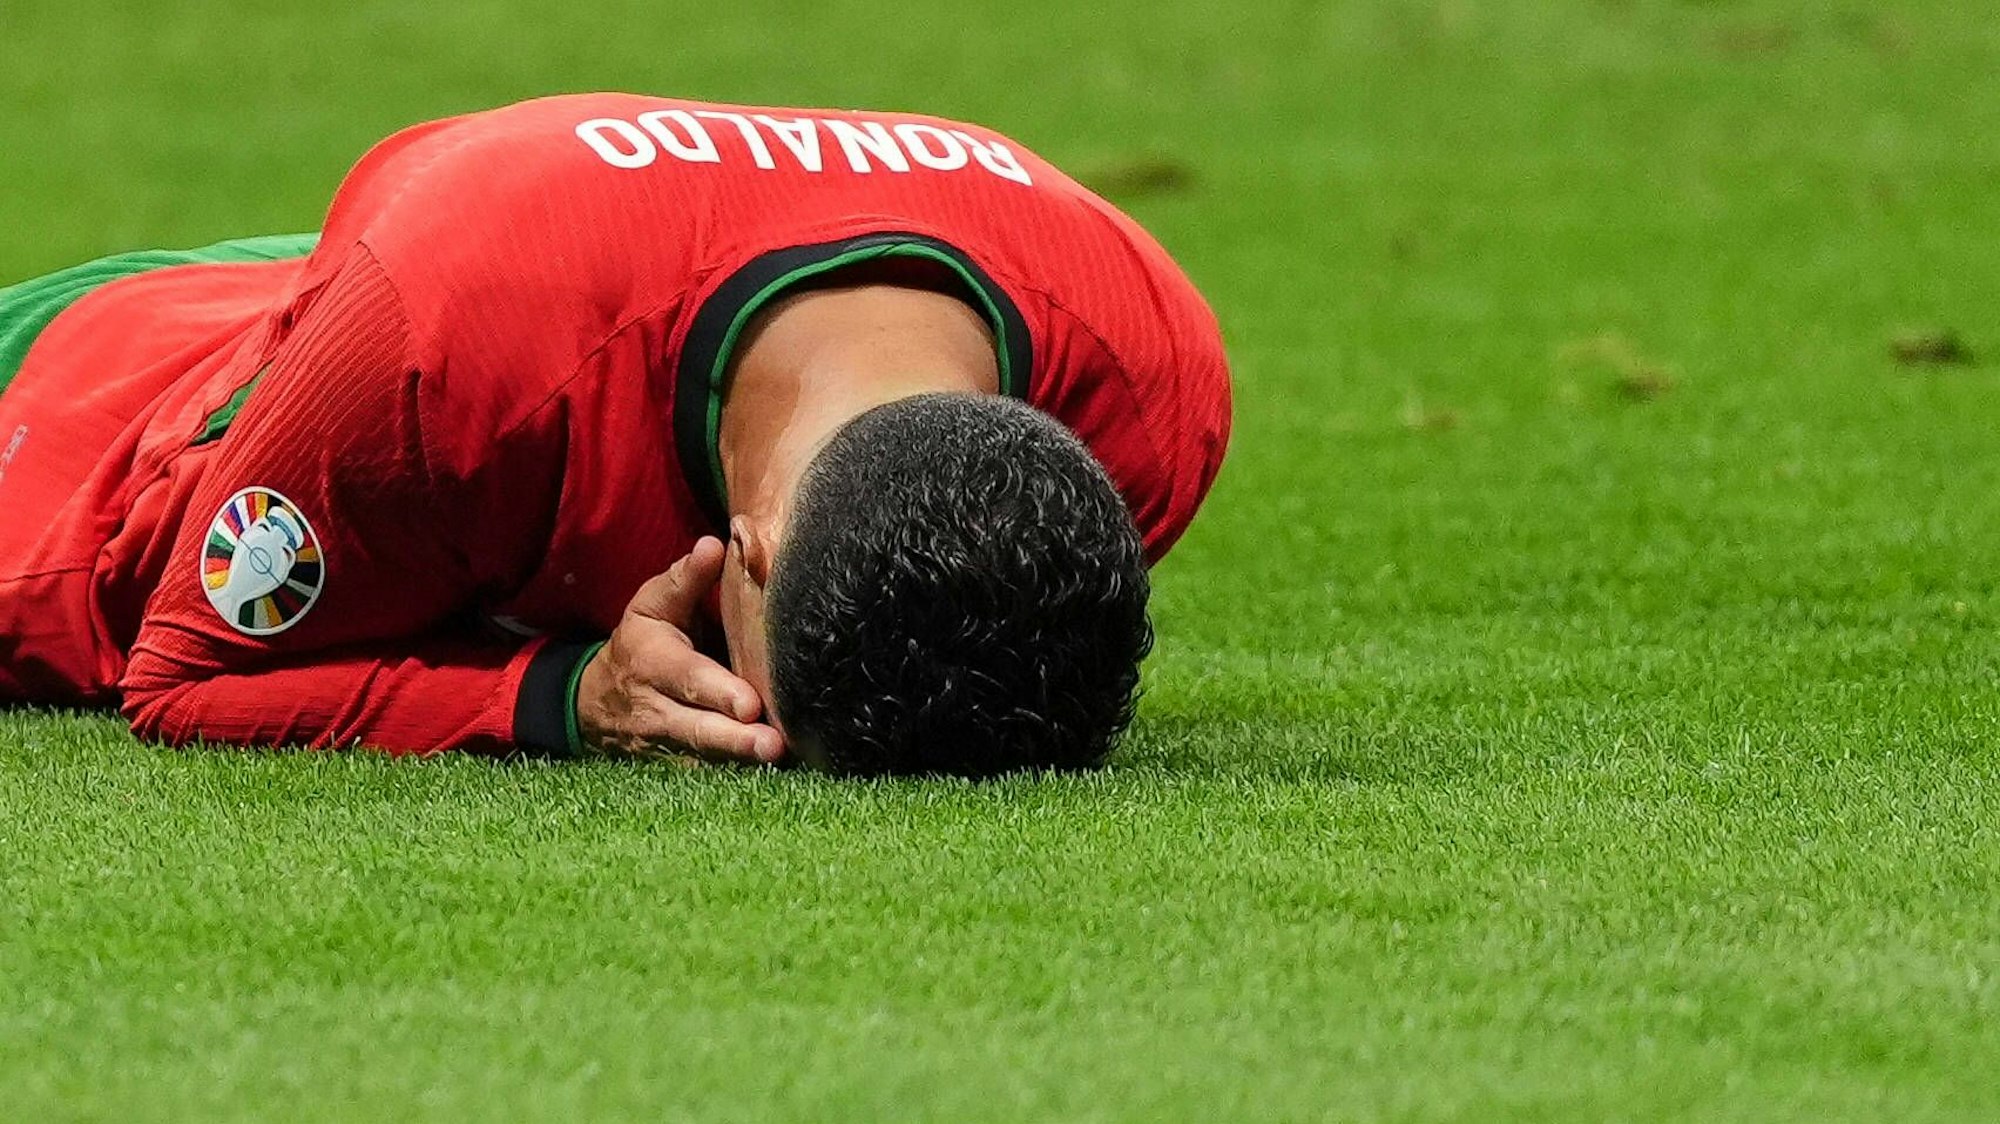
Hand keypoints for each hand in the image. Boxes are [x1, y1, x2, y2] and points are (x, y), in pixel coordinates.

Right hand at [575, 537, 783, 763]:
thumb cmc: (642, 642)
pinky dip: (734, 778)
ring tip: (776, 762)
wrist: (596, 701)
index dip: (717, 692)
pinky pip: (705, 776)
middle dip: (734, 740)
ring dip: (739, 763)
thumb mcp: (653, 605)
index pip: (687, 678)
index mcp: (653, 662)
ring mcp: (666, 744)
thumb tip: (715, 544)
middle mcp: (657, 709)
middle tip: (772, 746)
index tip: (749, 704)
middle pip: (697, 728)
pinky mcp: (677, 766)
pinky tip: (770, 779)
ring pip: (703, 759)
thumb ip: (686, 579)